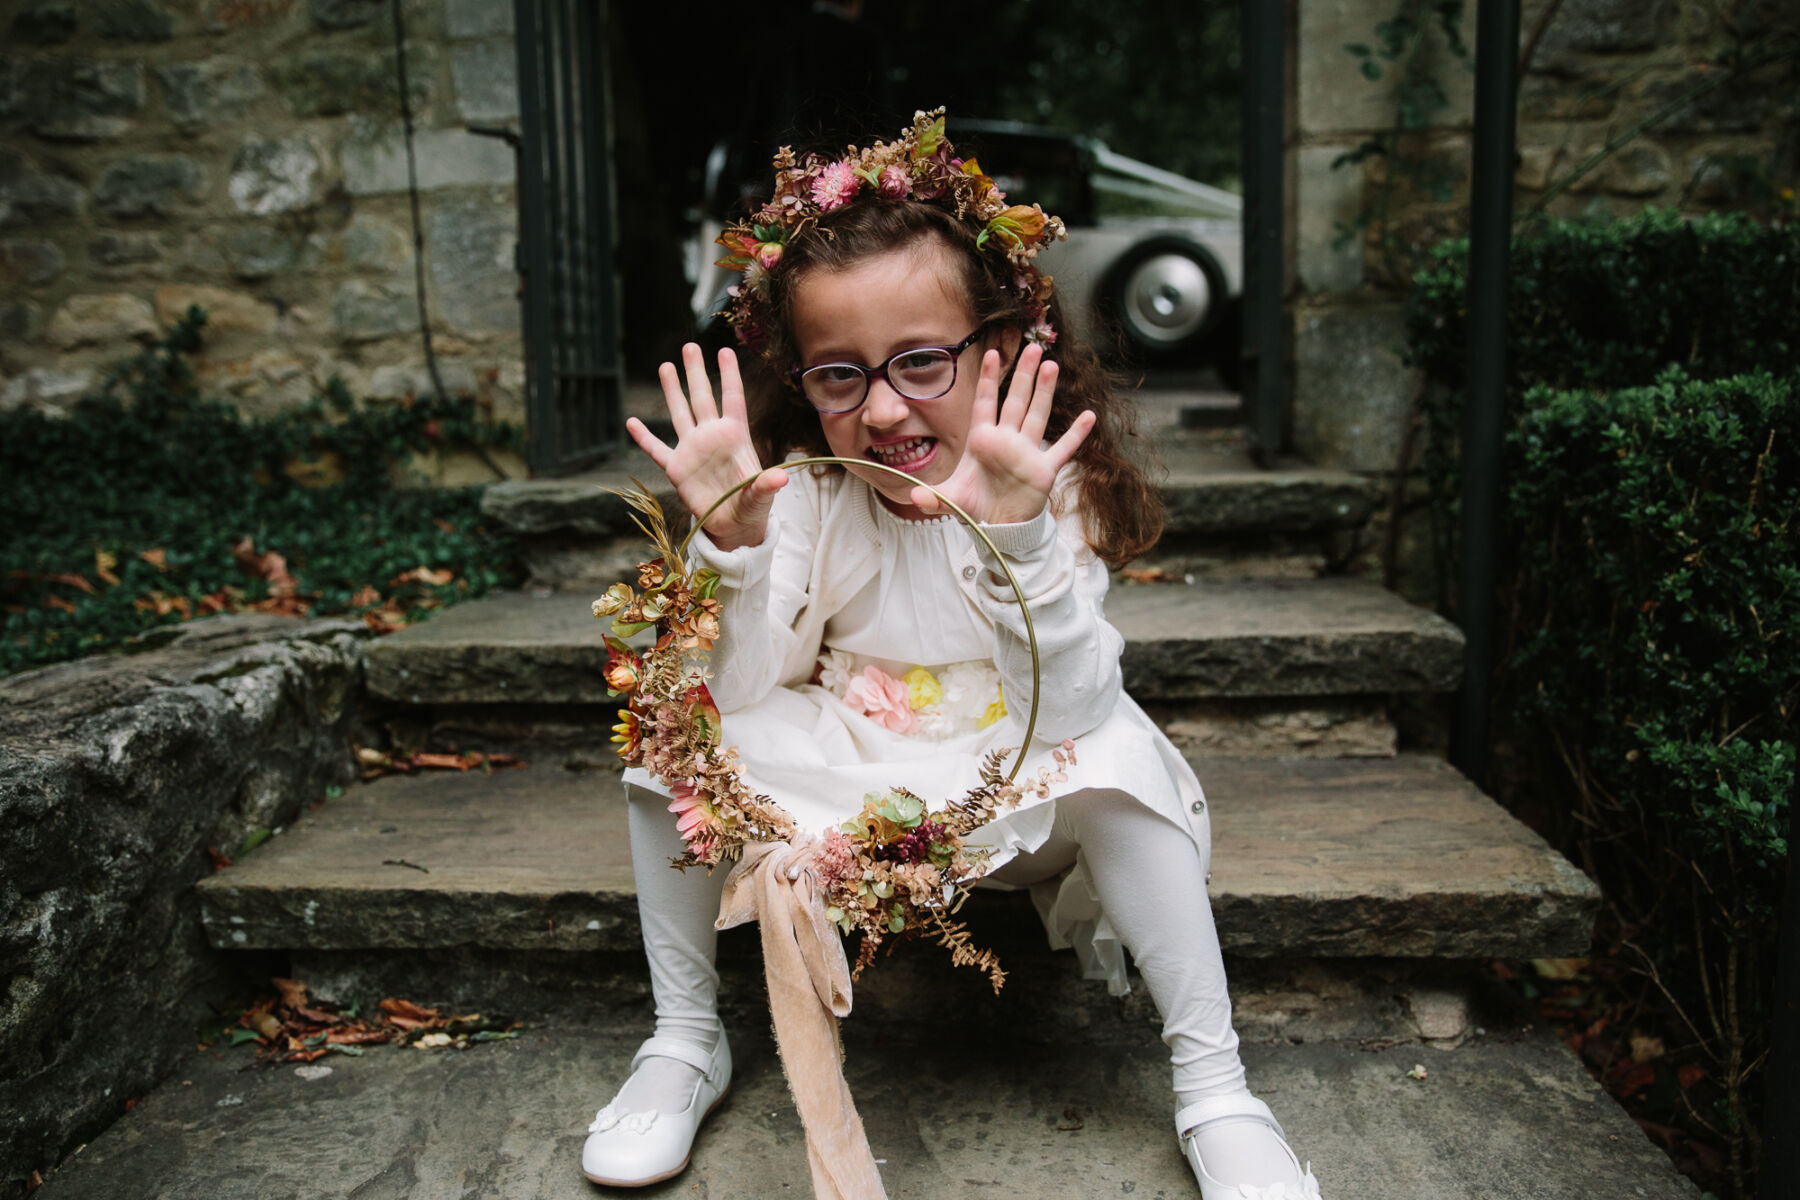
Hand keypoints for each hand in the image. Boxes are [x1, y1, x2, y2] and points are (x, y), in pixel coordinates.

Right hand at [626, 344, 786, 550]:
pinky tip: (631, 422)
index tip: (725, 350)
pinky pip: (657, 449)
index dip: (729, 375)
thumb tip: (779, 479)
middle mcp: (712, 437)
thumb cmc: (753, 506)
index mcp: (735, 437)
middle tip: (689, 346)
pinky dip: (643, 438)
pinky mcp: (677, 469)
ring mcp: (693, 450)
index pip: (732, 399)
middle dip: (695, 372)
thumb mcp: (762, 496)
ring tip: (666, 365)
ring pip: (680, 413)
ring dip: (672, 390)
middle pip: (702, 397)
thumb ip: (766, 485)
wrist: (734, 526)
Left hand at [910, 344, 1094, 524]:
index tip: (993, 354)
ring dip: (1045, 392)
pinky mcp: (1043, 470)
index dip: (990, 380)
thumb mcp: (950, 499)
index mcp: (982, 440)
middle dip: (1024, 374)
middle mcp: (1006, 440)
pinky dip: (1075, 434)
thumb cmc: (974, 506)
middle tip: (1033, 348)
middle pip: (1016, 401)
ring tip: (1052, 366)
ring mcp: (1026, 452)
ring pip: (1037, 415)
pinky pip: (1062, 449)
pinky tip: (1088, 416)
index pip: (985, 403)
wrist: (997, 526)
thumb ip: (932, 496)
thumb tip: (914, 497)